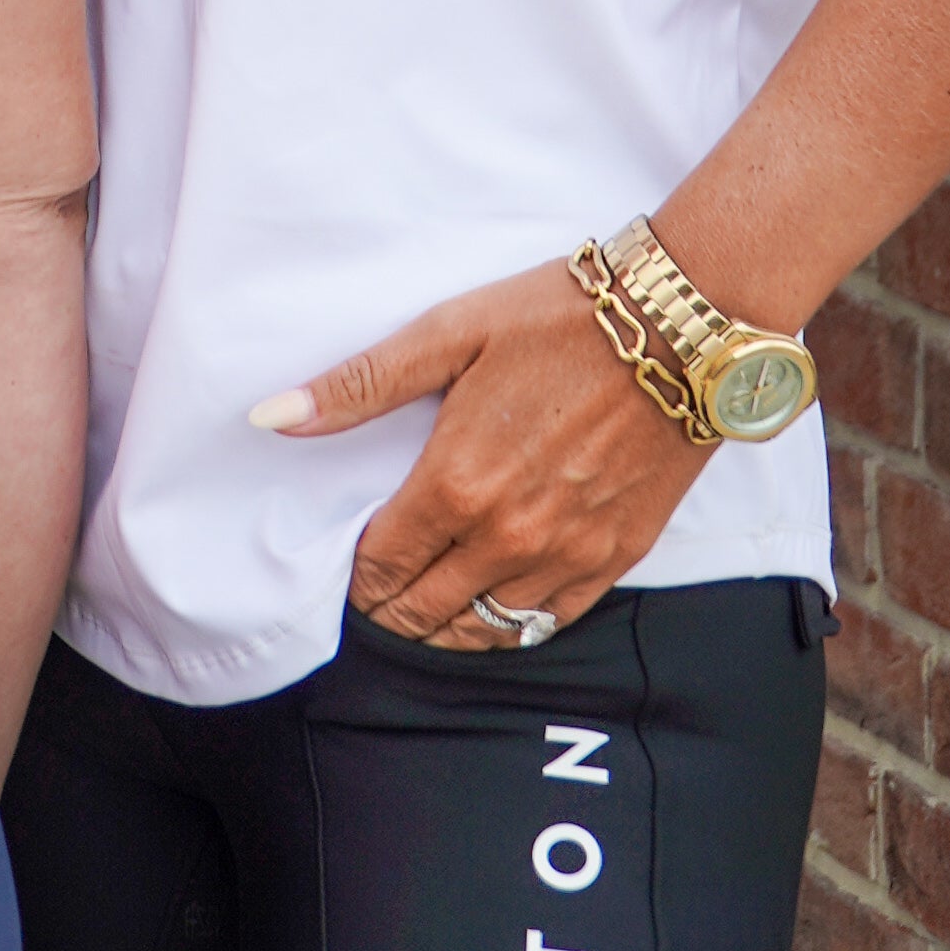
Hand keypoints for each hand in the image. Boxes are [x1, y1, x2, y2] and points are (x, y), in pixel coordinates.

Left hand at [253, 259, 711, 646]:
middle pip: (425, 608)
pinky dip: (508, 630)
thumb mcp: (447, 333)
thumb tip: (272, 416)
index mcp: (457, 482)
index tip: (344, 571)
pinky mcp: (615, 558)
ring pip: (483, 630)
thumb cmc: (556, 319)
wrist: (677, 330)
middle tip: (372, 601)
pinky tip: (488, 617)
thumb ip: (358, 385)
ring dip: (442, 630)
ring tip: (417, 616)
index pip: (382, 563)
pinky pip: (547, 623)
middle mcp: (508, 535)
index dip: (355, 575)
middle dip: (389, 610)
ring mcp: (565, 554)